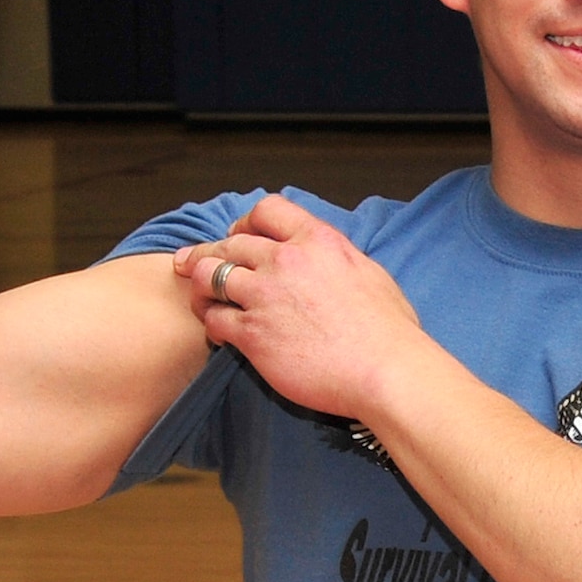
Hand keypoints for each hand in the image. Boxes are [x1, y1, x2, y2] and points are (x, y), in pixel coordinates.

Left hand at [171, 196, 426, 420]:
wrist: (384, 370)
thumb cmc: (388, 330)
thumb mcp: (368, 272)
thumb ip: (337, 258)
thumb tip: (329, 262)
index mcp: (317, 240)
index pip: (266, 210)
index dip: (246, 222)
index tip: (239, 235)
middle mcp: (286, 260)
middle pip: (229, 243)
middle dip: (208, 253)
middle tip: (193, 263)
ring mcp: (265, 295)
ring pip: (209, 276)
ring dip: (200, 287)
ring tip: (200, 298)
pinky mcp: (253, 333)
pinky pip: (213, 319)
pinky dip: (211, 324)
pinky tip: (219, 334)